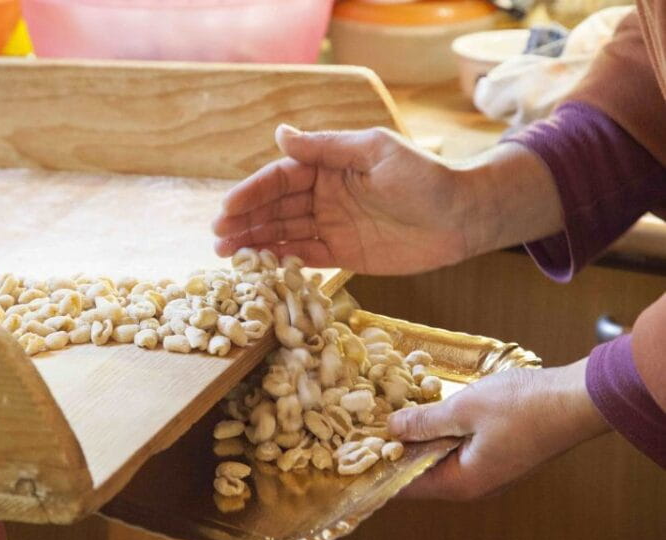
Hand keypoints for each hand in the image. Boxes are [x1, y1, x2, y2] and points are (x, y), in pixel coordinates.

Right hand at [212, 124, 561, 274]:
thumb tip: (281, 134)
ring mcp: (332, 225)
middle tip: (217, 239)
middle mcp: (324, 195)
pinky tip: (259, 266)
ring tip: (226, 255)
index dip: (252, 193)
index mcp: (329, 165)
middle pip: (275, 208)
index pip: (280, 177)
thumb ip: (327, 147)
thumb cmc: (424, 176)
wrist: (462, 217)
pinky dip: (282, 260)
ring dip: (254, 242)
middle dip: (244, 222)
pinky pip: (305, 257)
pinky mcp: (344, 254)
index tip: (227, 208)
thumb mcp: (375, 151)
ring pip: (284, 233)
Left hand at [388, 359, 610, 499]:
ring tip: (391, 413)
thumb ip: (424, 421)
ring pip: (439, 457)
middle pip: (421, 472)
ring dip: (418, 436)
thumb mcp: (463, 409)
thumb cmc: (522, 406)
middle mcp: (473, 483)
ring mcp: (487, 469)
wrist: (576, 400)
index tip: (353, 452)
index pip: (406, 486)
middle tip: (367, 425)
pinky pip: (458, 446)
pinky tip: (427, 408)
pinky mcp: (497, 453)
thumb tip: (392, 429)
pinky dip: (440, 430)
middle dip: (395, 449)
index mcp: (461, 482)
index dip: (378, 468)